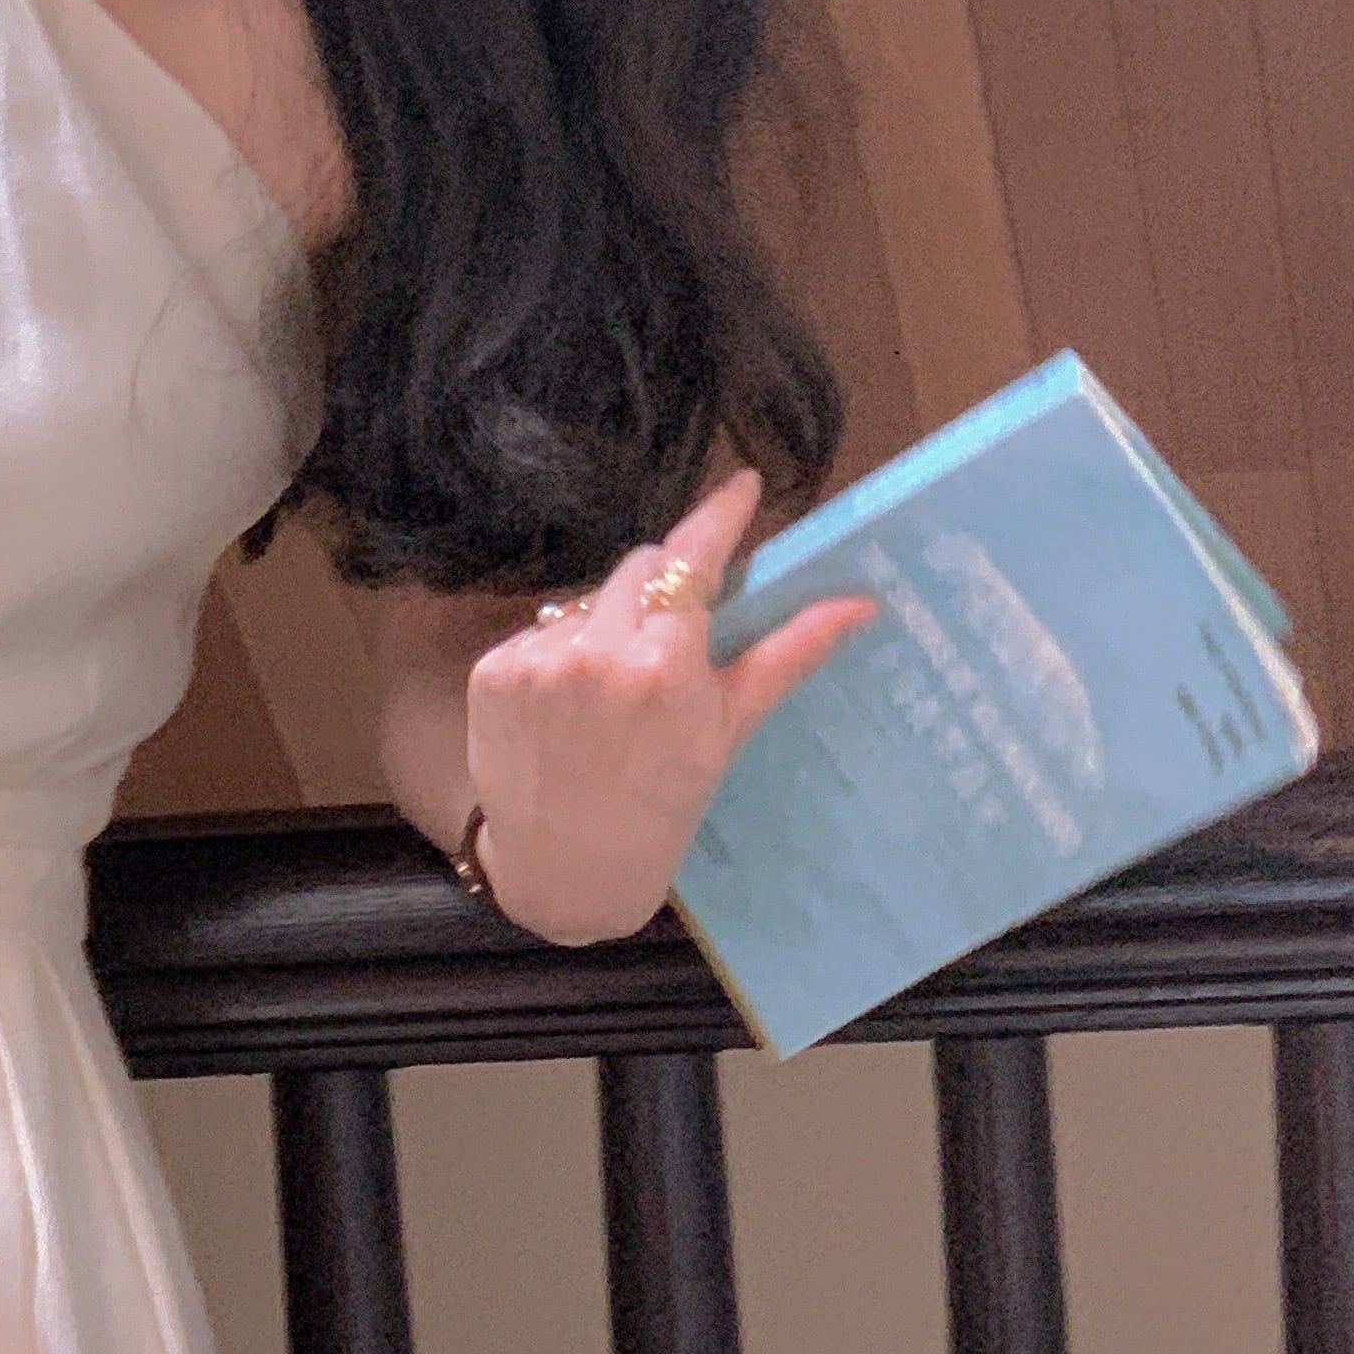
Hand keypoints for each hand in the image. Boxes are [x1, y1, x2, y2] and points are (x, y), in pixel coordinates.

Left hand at [462, 464, 877, 945]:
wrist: (567, 870)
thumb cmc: (660, 804)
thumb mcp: (728, 730)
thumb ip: (787, 656)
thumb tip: (860, 603)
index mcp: (663, 667)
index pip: (692, 559)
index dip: (718, 515)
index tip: (743, 484)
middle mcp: (596, 654)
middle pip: (639, 570)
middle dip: (661, 592)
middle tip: (671, 645)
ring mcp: (537, 662)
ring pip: (589, 599)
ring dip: (608, 624)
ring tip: (614, 693)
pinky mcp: (493, 673)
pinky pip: (540, 633)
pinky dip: (560, 655)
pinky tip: (569, 706)